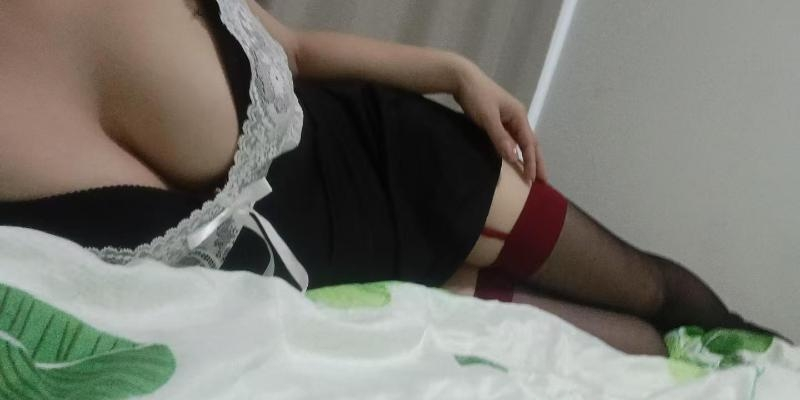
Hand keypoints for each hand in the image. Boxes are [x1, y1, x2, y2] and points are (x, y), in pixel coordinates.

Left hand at [453, 63, 546, 182]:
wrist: (462, 78)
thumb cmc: (476, 96)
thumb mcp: (488, 118)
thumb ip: (500, 138)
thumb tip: (514, 158)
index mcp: (519, 115)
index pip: (529, 144)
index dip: (531, 162)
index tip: (532, 179)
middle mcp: (517, 117)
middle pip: (530, 143)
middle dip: (537, 162)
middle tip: (543, 181)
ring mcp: (508, 118)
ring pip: (521, 141)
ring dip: (527, 157)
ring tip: (531, 173)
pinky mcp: (498, 119)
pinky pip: (511, 139)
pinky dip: (514, 151)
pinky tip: (514, 160)